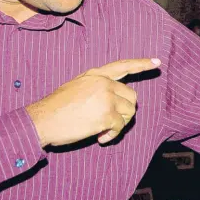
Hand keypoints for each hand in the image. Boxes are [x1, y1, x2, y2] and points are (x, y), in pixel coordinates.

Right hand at [26, 58, 160, 146]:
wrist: (42, 120)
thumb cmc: (57, 107)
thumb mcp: (77, 86)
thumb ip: (96, 86)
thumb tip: (114, 98)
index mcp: (96, 74)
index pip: (124, 66)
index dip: (142, 64)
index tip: (157, 62)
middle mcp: (104, 83)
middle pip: (132, 95)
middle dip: (126, 110)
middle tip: (112, 120)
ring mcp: (106, 98)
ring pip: (130, 111)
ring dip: (119, 123)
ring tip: (103, 129)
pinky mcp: (107, 115)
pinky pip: (120, 127)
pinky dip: (112, 135)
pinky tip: (100, 137)